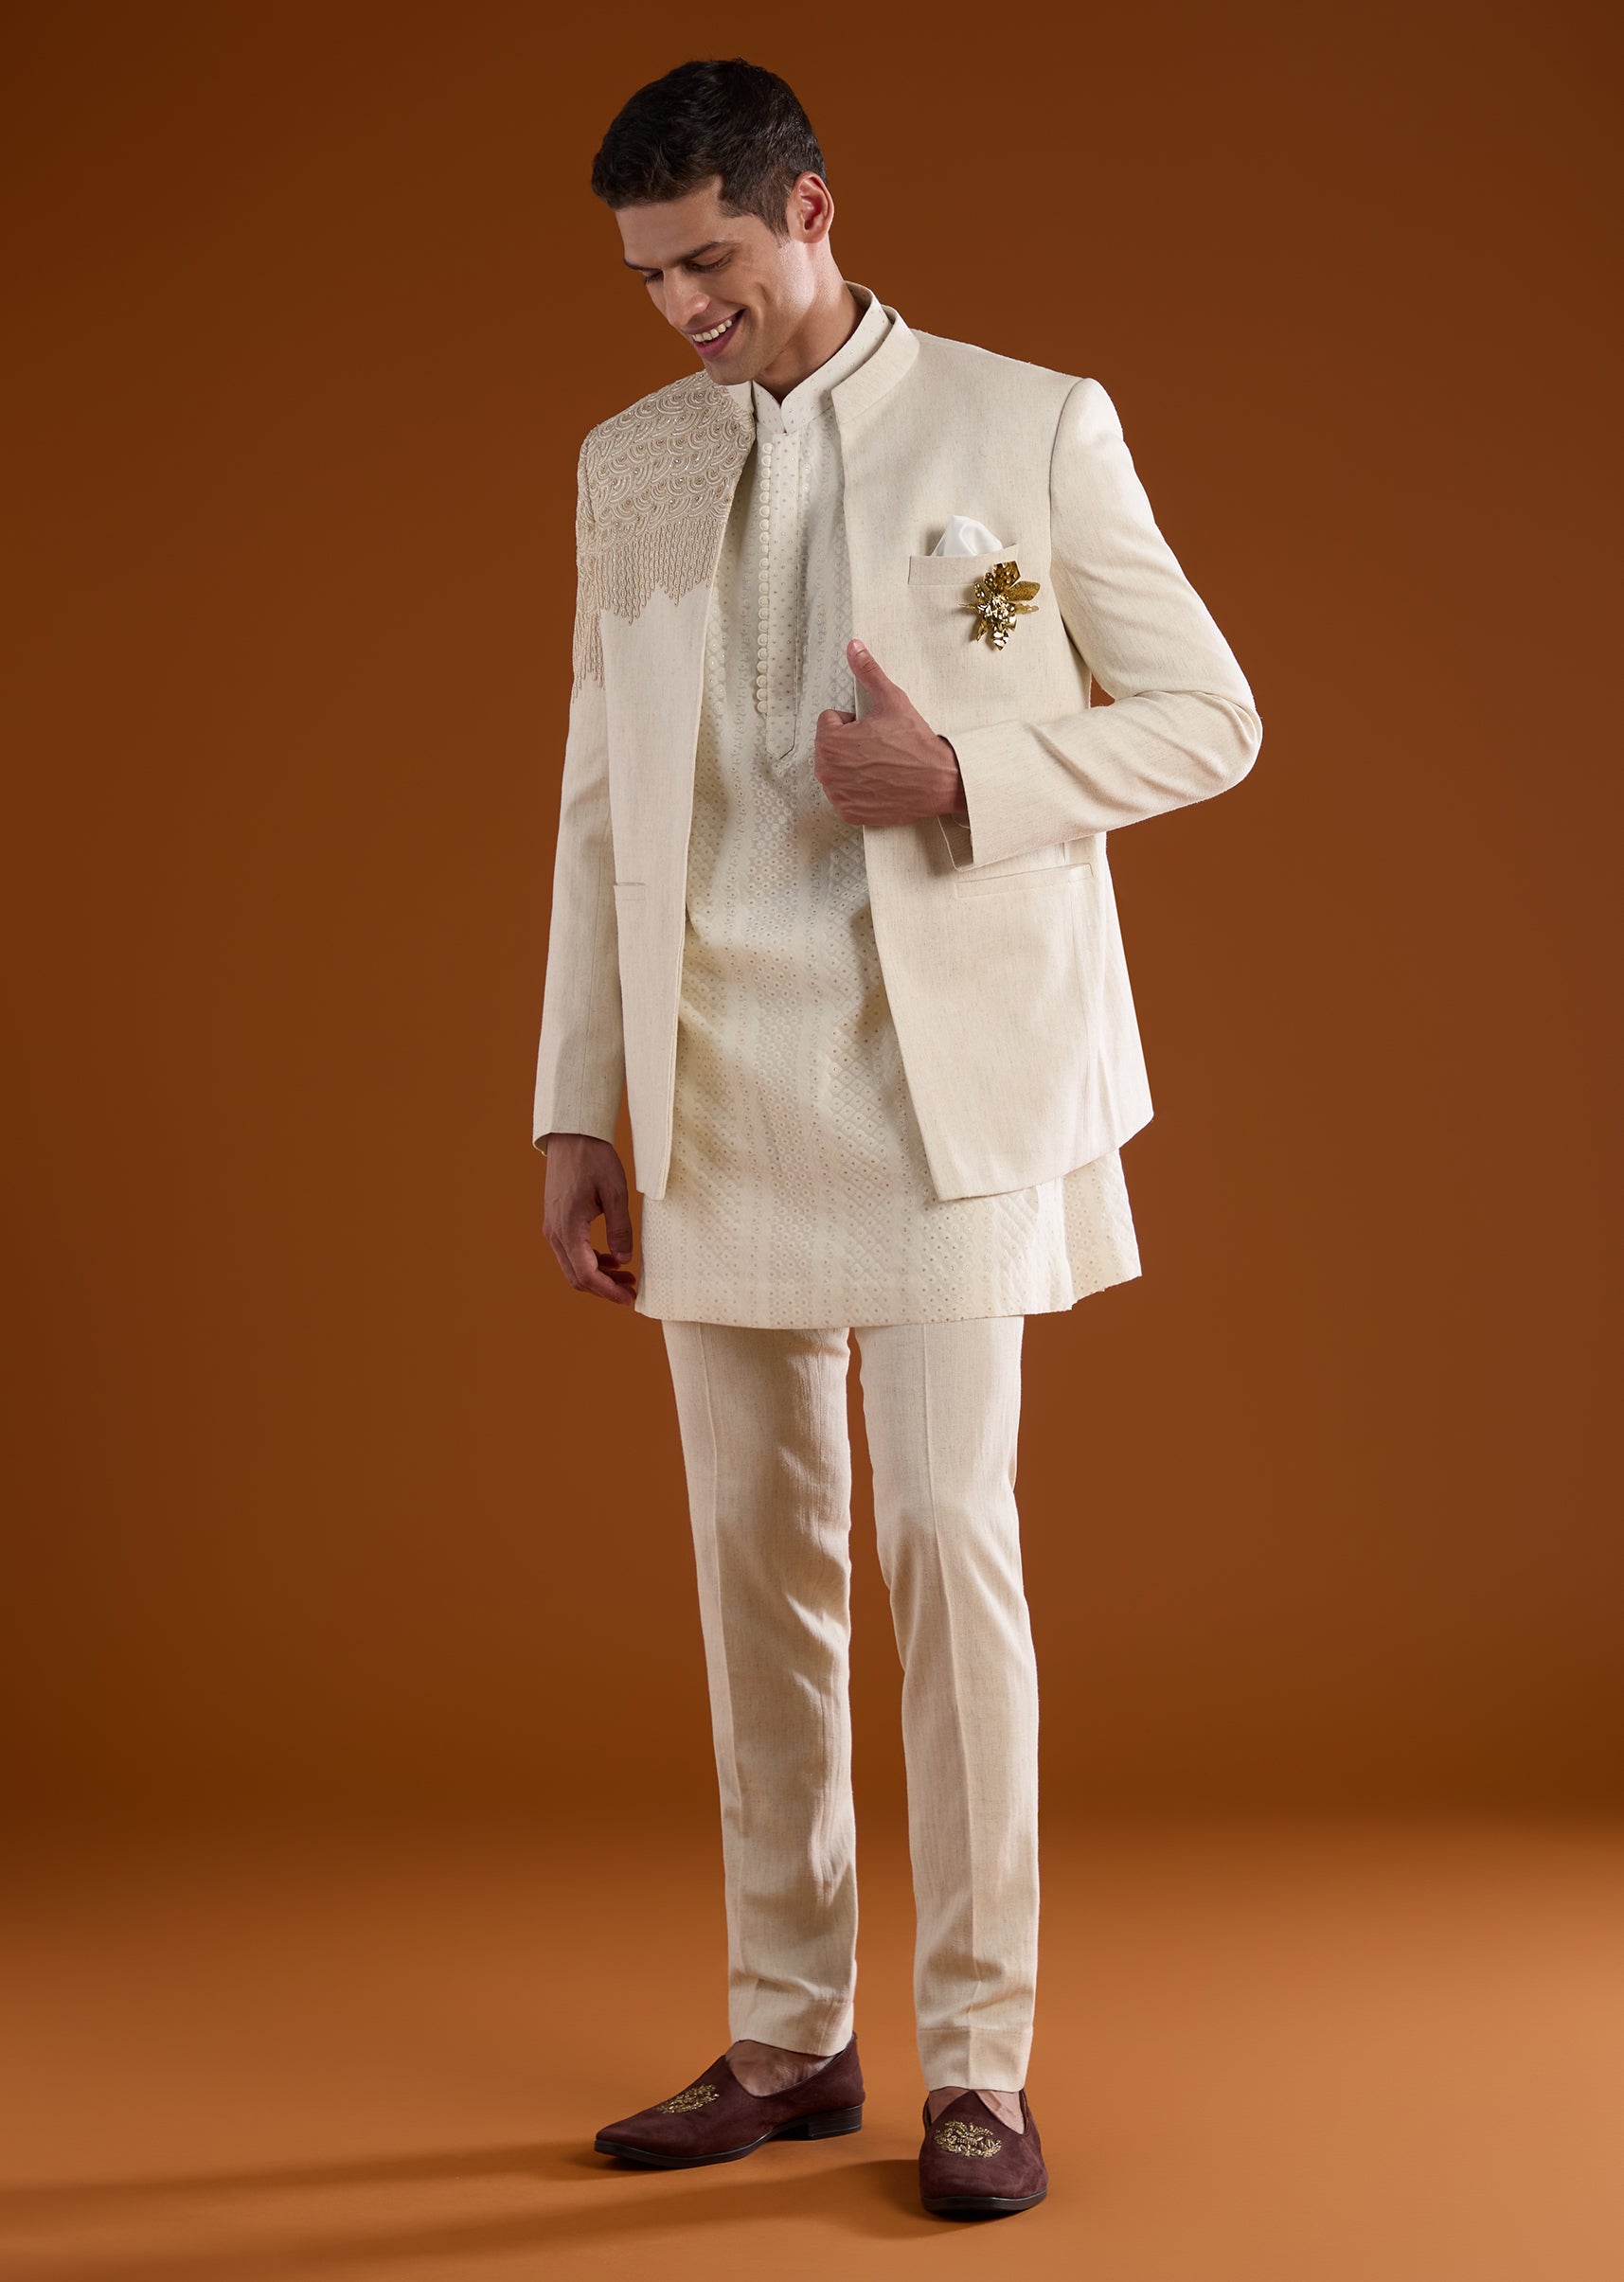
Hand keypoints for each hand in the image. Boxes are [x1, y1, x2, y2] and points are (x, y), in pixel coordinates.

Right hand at [542, 1133, 636, 1306]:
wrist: (571, 1137)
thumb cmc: (594, 1160)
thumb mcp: (616, 1192)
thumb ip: (620, 1229)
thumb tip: (624, 1260)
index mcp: (569, 1228)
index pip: (587, 1274)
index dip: (609, 1291)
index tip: (630, 1299)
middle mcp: (555, 1233)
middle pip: (577, 1277)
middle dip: (605, 1289)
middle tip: (632, 1290)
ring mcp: (553, 1229)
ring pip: (573, 1267)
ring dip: (598, 1276)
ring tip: (627, 1276)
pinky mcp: (556, 1223)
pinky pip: (571, 1253)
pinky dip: (590, 1262)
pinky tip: (611, 1258)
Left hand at [814, 640, 965, 826]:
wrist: (939, 781)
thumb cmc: (915, 742)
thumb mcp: (891, 700)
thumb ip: (868, 671)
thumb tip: (854, 647)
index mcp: (829, 742)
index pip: (829, 722)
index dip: (853, 721)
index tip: (874, 729)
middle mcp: (826, 772)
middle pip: (830, 747)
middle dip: (850, 744)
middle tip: (879, 747)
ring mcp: (837, 795)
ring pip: (837, 770)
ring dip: (852, 766)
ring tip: (880, 765)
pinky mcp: (849, 813)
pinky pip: (845, 794)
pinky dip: (858, 789)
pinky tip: (879, 784)